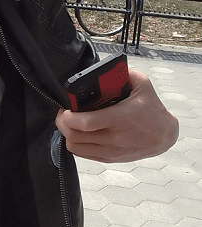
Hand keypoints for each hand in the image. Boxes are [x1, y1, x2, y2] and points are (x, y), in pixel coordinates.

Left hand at [55, 68, 178, 162]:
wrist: (164, 135)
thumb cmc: (152, 109)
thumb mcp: (143, 85)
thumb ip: (124, 73)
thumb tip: (106, 67)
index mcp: (120, 118)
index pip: (86, 123)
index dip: (68, 117)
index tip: (65, 108)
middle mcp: (114, 138)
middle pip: (75, 136)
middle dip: (62, 124)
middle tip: (64, 113)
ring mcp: (111, 151)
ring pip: (76, 148)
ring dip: (67, 134)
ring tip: (70, 123)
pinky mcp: (110, 159)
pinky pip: (83, 155)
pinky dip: (76, 144)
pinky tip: (79, 133)